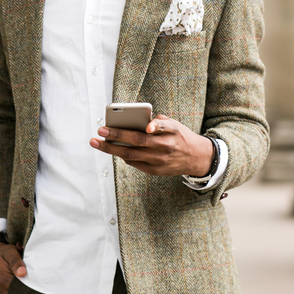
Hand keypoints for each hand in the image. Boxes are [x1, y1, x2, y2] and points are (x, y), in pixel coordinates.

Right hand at [0, 242, 26, 293]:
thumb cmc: (3, 253)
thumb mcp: (10, 252)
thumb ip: (16, 262)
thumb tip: (23, 273)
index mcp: (3, 280)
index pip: (22, 289)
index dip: (30, 284)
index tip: (34, 277)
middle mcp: (0, 290)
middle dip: (26, 289)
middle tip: (29, 277)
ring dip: (22, 292)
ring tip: (22, 280)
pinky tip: (19, 285)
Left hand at [89, 114, 213, 176]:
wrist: (195, 157)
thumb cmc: (180, 136)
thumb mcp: (174, 124)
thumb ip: (159, 121)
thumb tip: (141, 122)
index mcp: (169, 133)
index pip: (154, 129)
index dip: (148, 127)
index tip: (136, 127)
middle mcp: (164, 148)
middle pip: (136, 143)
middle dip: (115, 137)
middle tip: (100, 131)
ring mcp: (159, 161)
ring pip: (131, 156)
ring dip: (112, 149)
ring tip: (97, 143)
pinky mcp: (156, 171)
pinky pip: (135, 164)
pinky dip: (124, 156)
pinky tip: (114, 150)